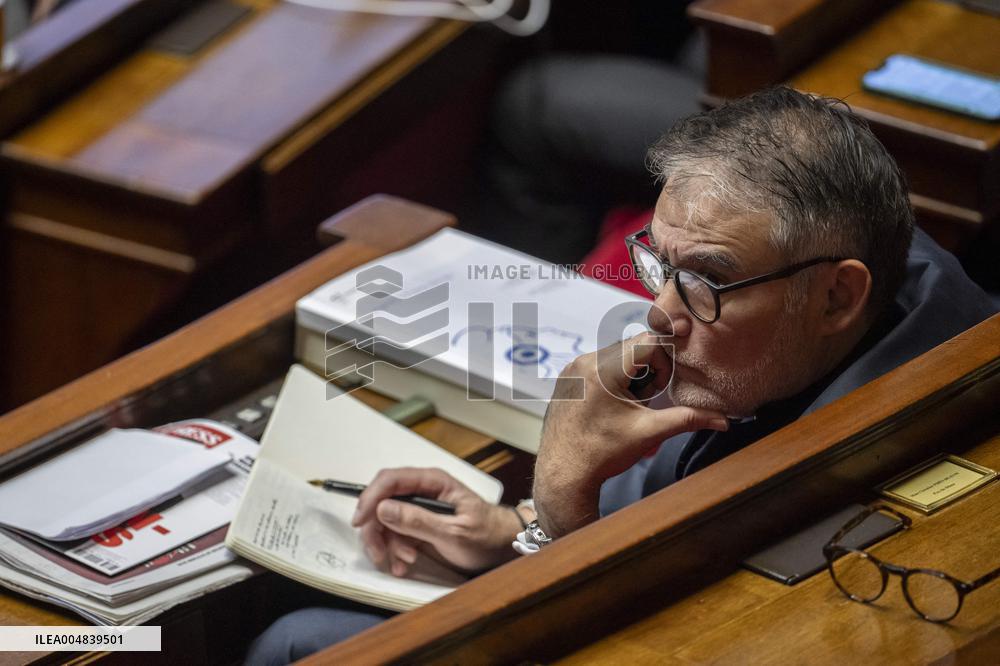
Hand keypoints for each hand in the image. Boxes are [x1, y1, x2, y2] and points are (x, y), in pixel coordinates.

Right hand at [351, 467, 522, 578]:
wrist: (502, 547)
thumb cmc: (486, 535)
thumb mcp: (453, 532)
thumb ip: (418, 520)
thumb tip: (383, 508)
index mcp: (433, 482)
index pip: (391, 480)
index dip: (370, 498)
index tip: (360, 521)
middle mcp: (422, 491)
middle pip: (382, 501)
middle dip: (376, 529)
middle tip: (379, 553)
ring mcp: (419, 508)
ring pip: (384, 520)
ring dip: (387, 543)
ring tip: (403, 562)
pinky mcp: (417, 524)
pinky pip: (394, 534)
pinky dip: (394, 550)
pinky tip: (403, 564)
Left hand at [533, 332, 728, 536]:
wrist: (563, 475)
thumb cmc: (602, 454)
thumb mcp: (648, 432)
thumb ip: (688, 419)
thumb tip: (724, 420)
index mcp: (602, 369)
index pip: (648, 342)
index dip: (664, 362)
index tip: (664, 388)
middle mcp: (583, 361)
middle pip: (632, 349)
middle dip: (648, 372)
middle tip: (646, 402)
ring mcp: (572, 369)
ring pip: (616, 357)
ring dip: (631, 377)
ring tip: (629, 408)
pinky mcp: (567, 379)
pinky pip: (598, 366)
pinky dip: (613, 381)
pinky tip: (612, 409)